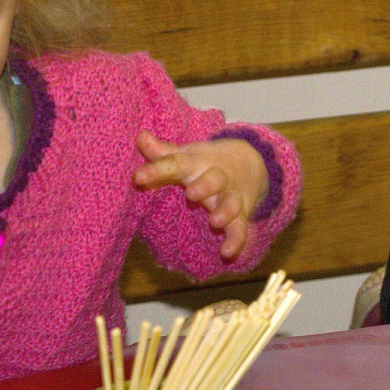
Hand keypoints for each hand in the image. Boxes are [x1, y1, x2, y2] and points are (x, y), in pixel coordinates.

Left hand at [132, 131, 269, 258]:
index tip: (137, 177)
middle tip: (193, 193)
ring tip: (215, 221)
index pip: (177, 163)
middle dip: (205, 186)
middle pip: (213, 180)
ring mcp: (230, 197)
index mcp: (198, 163)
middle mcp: (216, 179)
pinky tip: (227, 253)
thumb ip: (164, 153)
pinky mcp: (240, 214)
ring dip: (224, 211)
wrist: (251, 162)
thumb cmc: (207, 163)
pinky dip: (237, 240)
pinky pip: (240, 228)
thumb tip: (141, 136)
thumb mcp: (187, 155)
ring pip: (230, 203)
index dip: (157, 170)